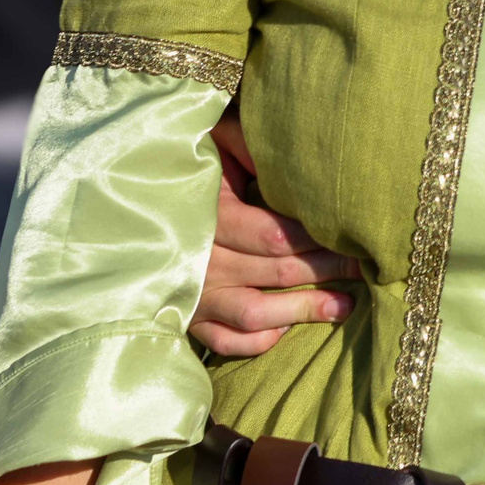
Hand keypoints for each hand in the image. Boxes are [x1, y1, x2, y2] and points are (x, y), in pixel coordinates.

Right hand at [191, 113, 357, 358]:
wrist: (117, 202)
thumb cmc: (181, 164)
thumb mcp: (212, 143)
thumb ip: (250, 147)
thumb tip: (299, 158)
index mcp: (206, 216)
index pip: (274, 236)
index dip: (319, 238)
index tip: (356, 233)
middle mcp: (197, 261)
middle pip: (274, 272)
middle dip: (327, 269)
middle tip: (367, 265)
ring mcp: (190, 295)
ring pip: (253, 314)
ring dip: (304, 311)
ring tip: (347, 305)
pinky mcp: (185, 317)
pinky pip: (224, 341)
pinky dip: (256, 341)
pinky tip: (286, 329)